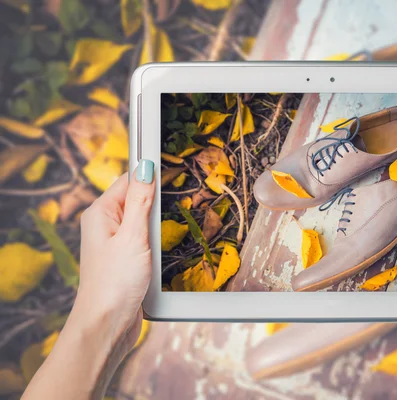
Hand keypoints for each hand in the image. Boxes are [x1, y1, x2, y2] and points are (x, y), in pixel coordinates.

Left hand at [75, 159, 155, 350]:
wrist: (108, 324)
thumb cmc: (114, 283)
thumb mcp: (133, 236)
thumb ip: (141, 201)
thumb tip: (146, 166)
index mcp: (101, 212)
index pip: (129, 179)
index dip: (150, 176)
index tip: (174, 175)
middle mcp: (106, 224)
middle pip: (139, 199)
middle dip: (158, 205)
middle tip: (172, 214)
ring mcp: (117, 242)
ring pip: (145, 221)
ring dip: (160, 226)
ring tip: (166, 238)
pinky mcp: (127, 258)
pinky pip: (146, 239)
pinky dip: (158, 242)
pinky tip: (165, 249)